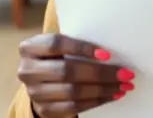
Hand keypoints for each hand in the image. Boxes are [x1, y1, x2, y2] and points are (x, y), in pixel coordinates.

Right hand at [17, 33, 135, 117]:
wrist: (40, 78)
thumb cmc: (57, 55)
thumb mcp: (59, 45)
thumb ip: (75, 44)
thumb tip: (110, 51)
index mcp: (29, 48)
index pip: (56, 44)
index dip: (81, 47)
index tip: (107, 54)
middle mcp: (27, 70)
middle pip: (67, 71)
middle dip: (100, 73)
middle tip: (125, 73)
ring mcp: (34, 92)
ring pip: (72, 91)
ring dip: (102, 89)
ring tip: (123, 86)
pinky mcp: (43, 109)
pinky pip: (73, 107)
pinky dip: (96, 101)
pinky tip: (112, 95)